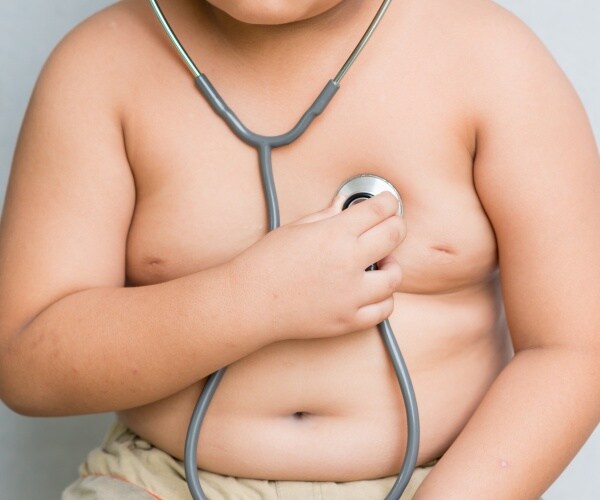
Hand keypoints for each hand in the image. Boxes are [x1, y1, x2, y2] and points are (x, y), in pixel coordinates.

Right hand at [230, 192, 405, 341]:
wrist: (250, 302)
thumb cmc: (266, 263)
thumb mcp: (296, 228)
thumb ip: (327, 215)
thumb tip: (345, 205)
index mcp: (335, 234)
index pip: (379, 210)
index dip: (388, 202)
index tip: (388, 202)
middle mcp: (348, 262)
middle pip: (394, 236)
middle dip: (396, 225)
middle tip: (391, 225)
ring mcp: (351, 294)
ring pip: (394, 276)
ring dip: (391, 265)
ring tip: (379, 263)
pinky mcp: (348, 320)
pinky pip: (384, 310)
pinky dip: (384, 299)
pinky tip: (372, 291)